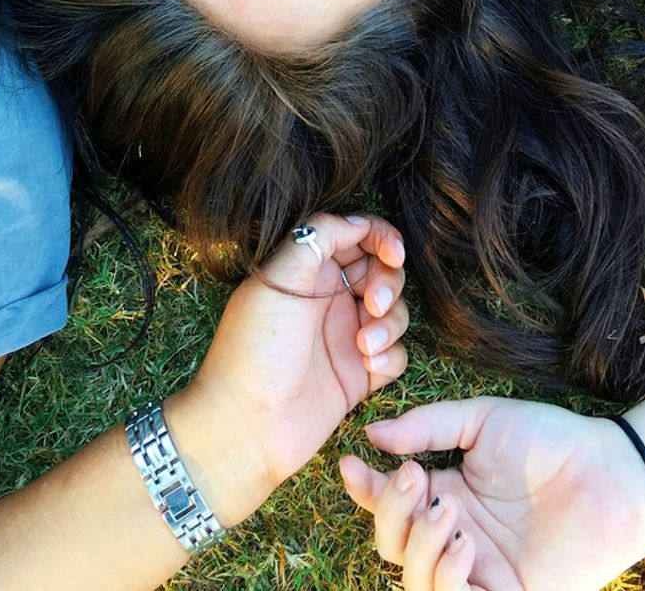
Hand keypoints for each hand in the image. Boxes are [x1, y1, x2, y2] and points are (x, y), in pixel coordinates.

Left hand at [180, 213, 407, 500]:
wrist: (249, 423)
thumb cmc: (257, 346)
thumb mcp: (281, 277)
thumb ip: (320, 237)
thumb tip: (358, 221)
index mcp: (307, 270)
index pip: (354, 237)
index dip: (380, 238)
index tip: (392, 253)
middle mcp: (328, 299)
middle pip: (381, 271)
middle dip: (388, 282)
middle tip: (373, 304)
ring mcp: (345, 337)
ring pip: (394, 312)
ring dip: (389, 323)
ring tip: (364, 344)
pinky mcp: (359, 375)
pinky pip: (395, 354)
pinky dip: (390, 356)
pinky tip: (368, 367)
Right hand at [340, 396, 644, 590]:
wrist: (612, 472)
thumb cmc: (551, 440)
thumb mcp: (483, 420)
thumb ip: (428, 427)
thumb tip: (374, 436)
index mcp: (447, 496)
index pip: (389, 506)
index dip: (365, 491)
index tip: (350, 463)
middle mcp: (457, 538)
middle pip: (393, 548)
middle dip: (391, 514)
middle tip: (416, 478)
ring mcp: (482, 572)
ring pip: (416, 583)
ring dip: (420, 549)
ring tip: (450, 512)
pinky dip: (447, 580)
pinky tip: (465, 545)